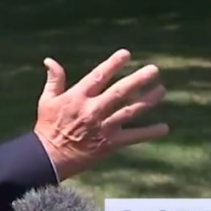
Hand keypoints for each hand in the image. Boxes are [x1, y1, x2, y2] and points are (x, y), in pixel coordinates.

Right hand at [34, 49, 167, 180]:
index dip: (113, 64)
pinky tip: (164, 128)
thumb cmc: (48, 126)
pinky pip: (133, 136)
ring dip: (148, 100)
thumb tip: (50, 60)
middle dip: (139, 79)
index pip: (98, 76)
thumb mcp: (47, 100)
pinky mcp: (110, 143)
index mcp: (77, 97)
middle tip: (154, 70)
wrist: (49, 157)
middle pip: (121, 91)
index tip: (127, 53)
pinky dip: (149, 132)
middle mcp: (92, 110)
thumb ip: (54, 80)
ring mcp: (103, 127)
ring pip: (131, 111)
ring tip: (161, 90)